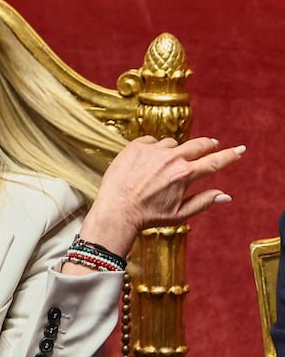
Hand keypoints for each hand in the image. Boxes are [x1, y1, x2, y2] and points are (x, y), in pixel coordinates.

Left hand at [79, 136, 244, 257]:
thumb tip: (225, 195)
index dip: (229, 155)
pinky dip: (152, 148)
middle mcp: (171, 159)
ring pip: (172, 143)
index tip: (240, 149)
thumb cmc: (148, 216)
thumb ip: (203, 202)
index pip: (214, 162)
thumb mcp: (180, 214)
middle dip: (207, 145)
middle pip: (198, 145)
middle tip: (211, 145)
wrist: (116, 210)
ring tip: (163, 167)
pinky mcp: (135, 146)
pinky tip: (146, 161)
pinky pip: (151, 141)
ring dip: (173, 151)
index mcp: (185, 175)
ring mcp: (152, 150)